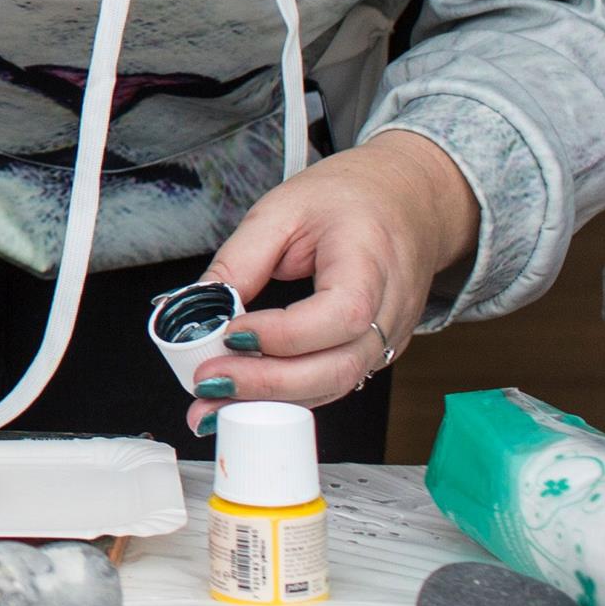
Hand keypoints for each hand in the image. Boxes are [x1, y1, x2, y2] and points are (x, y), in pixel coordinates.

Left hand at [190, 128, 481, 415]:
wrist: (406, 202)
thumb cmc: (350, 198)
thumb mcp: (283, 210)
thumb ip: (241, 259)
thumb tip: (198, 306)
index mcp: (370, 260)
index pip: (341, 314)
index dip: (285, 335)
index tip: (232, 333)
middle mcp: (388, 309)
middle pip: (337, 366)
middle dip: (267, 384)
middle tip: (208, 382)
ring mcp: (386, 338)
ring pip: (333, 386)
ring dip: (269, 403)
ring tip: (211, 407)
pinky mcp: (373, 353)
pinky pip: (330, 383)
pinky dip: (285, 397)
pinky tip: (244, 399)